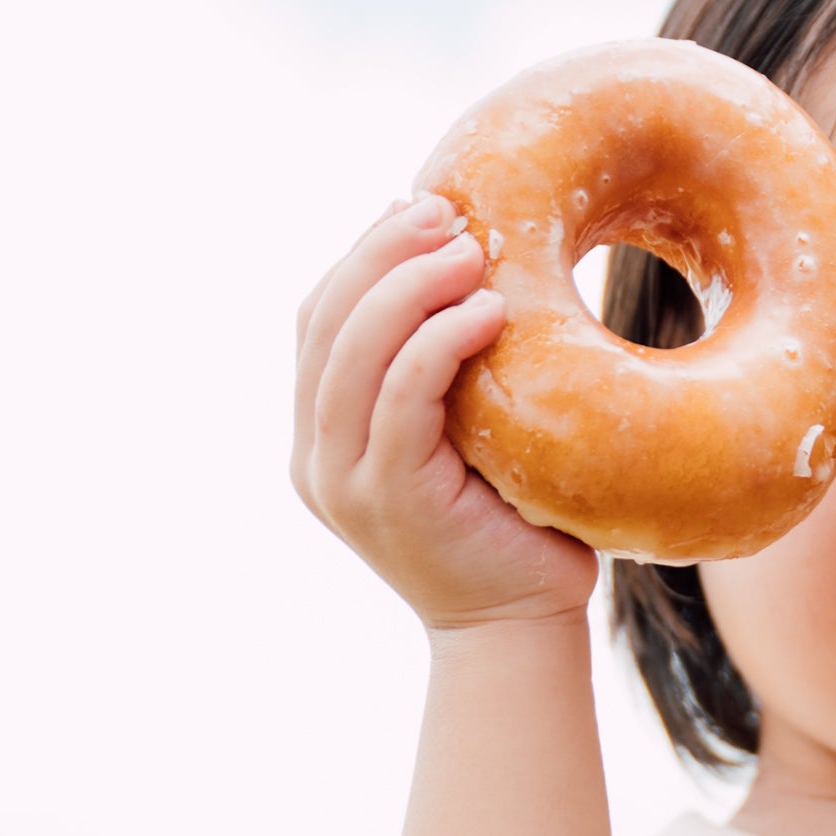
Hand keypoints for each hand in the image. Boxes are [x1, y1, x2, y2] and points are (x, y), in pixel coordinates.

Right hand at [291, 196, 596, 632]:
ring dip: (409, 286)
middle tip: (445, 209)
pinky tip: (490, 310)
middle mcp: (315, 458)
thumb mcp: (465, 434)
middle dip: (381, 252)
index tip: (417, 206)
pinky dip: (439, 344)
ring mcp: (342, 482)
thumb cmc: (511, 527)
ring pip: (353, 354)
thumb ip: (440, 373)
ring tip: (470, 245)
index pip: (318, 319)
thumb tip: (466, 272)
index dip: (361, 255)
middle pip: (324, 323)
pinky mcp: (386, 500)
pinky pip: (400, 401)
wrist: (520, 629)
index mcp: (322, 436)